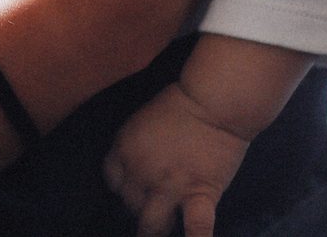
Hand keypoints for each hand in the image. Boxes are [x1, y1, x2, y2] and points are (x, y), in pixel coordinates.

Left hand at [104, 82, 250, 236]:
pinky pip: (197, 227)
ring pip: (152, 224)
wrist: (214, 103)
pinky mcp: (200, 195)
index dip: (122, 187)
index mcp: (124, 149)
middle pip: (129, 204)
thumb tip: (136, 169)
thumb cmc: (180, 104)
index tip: (132, 188)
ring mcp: (169, 187)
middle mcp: (141, 173)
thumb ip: (134, 147)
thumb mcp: (141, 120)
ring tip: (160, 232)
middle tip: (151, 206)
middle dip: (139, 207)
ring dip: (153, 231)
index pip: (112, 181)